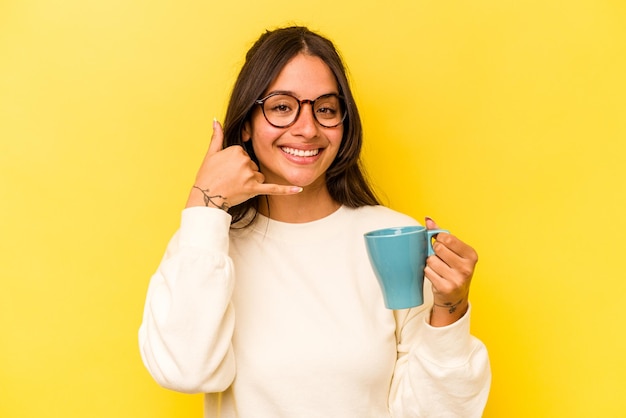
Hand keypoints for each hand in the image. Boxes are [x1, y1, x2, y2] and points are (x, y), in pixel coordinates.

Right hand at [185, 120, 301, 208]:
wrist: (206, 196)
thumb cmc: (207, 175)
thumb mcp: (211, 153)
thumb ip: (217, 136)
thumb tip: (215, 120)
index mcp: (237, 150)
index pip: (245, 155)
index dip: (237, 163)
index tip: (227, 169)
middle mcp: (245, 161)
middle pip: (253, 165)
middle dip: (245, 172)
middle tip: (229, 178)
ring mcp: (250, 175)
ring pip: (259, 176)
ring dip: (251, 182)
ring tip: (235, 185)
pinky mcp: (254, 189)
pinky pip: (273, 188)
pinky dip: (286, 190)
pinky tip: (298, 189)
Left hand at [424, 217, 477, 325]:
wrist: (455, 296)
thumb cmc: (453, 269)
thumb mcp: (453, 251)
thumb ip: (440, 233)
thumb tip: (428, 220)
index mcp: (471, 255)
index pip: (447, 238)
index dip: (438, 239)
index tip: (440, 244)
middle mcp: (467, 267)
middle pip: (438, 248)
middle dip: (434, 252)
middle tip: (440, 259)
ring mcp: (457, 279)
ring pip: (431, 260)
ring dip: (430, 263)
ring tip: (438, 268)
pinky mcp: (446, 288)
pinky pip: (427, 271)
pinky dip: (427, 272)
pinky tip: (435, 276)